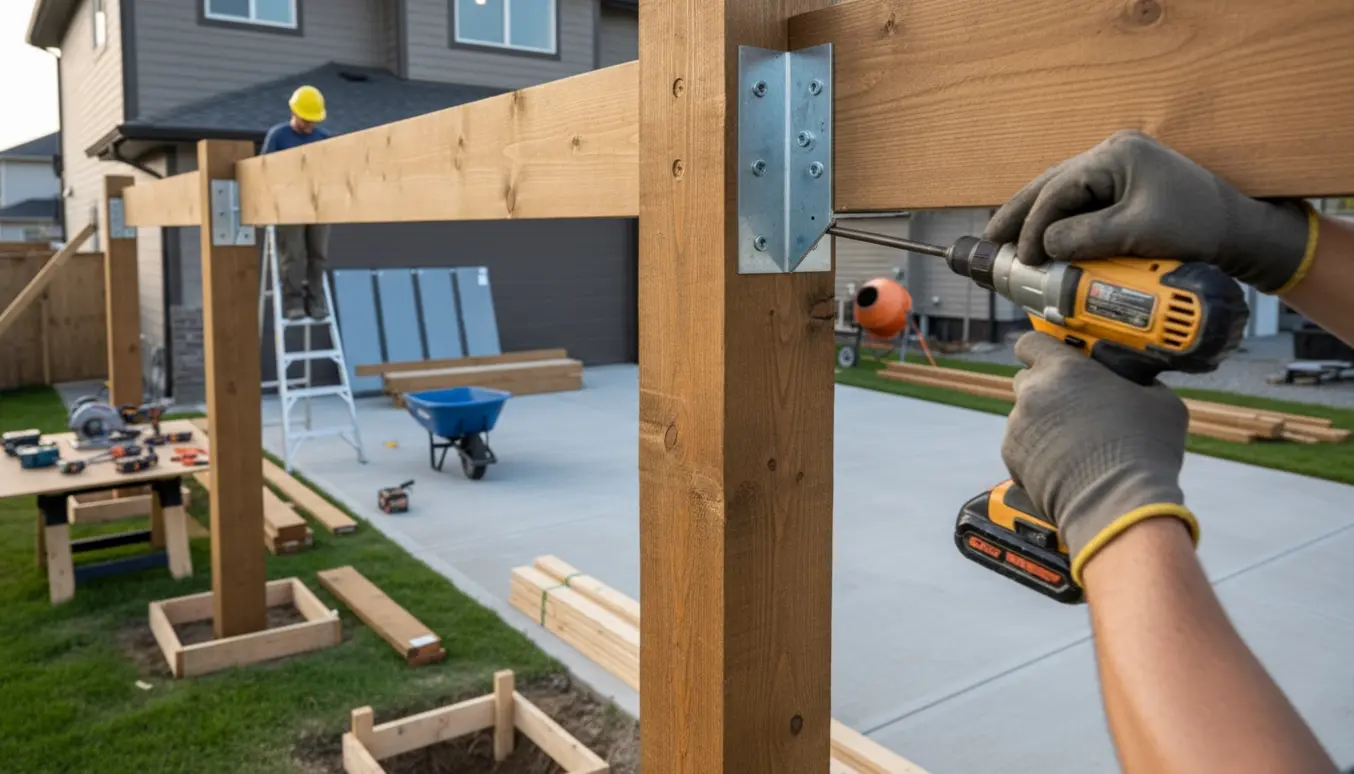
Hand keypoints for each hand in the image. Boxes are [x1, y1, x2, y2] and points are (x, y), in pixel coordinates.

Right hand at [983, 130, 1316, 293]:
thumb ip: (1085, 237)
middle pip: (1049, 184)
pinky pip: (1077, 201)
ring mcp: (1117, 167)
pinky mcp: (1123, 187)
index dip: (1032, 227)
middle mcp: (1111, 153)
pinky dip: (1055, 220)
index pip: (1057, 191)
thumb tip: (1043, 246)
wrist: (1239, 231)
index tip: (1021, 260)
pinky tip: (1040, 238)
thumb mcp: (1138, 233)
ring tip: (1005, 242)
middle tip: (989, 242)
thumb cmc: (1197, 228)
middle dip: (1017, 215)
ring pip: (1059, 192)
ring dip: (1033, 218)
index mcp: (1115, 155)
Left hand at [1002, 331, 1198, 583]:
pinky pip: (1022, 445)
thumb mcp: (1161, 401)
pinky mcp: (1012, 458)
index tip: (1058, 357)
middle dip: (1047, 387)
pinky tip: (1066, 463)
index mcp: (1064, 369)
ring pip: (1026, 415)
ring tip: (1077, 442)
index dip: (1045, 349)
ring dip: (1044, 421)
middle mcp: (1033, 393)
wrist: (1117, 503)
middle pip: (1027, 378)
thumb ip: (1139, 382)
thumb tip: (1137, 385)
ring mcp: (1018, 427)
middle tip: (1076, 403)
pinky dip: (1037, 451)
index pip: (1032, 341)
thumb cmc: (1142, 449)